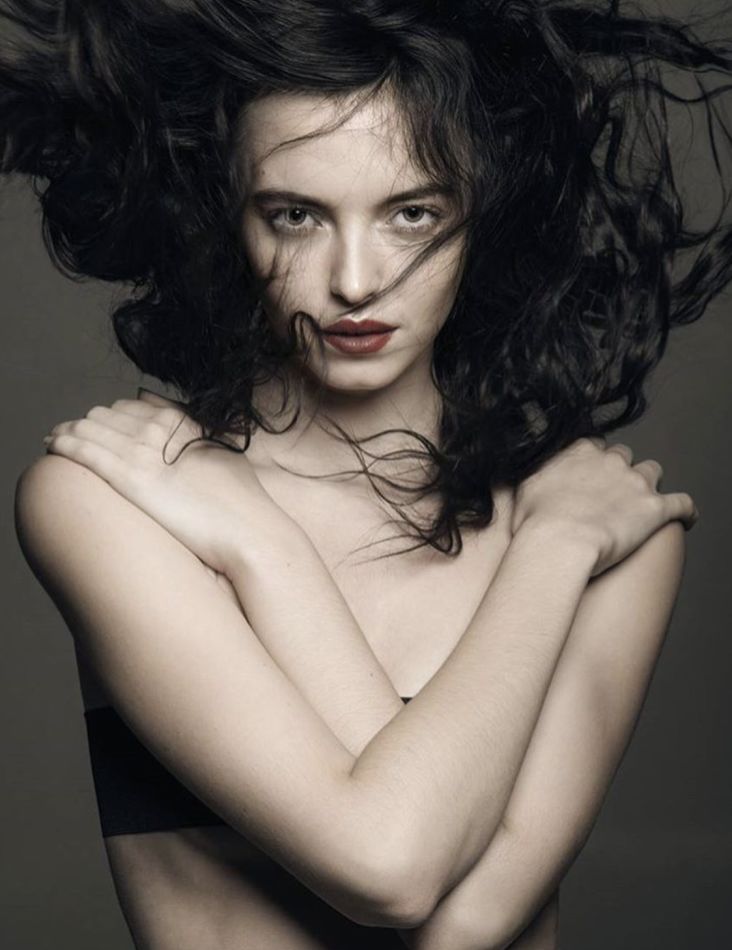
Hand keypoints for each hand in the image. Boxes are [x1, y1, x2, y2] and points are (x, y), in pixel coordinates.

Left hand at [43, 389, 282, 575]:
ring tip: (56, 437)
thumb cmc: (242, 502)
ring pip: (91, 428)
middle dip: (91, 422)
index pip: (137, 405)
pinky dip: (65, 444)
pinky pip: (86, 452)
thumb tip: (176, 414)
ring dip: (70, 429)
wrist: (249, 531)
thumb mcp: (225, 454)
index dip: (117, 414)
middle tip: (75, 432)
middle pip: (110, 414)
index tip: (106, 425)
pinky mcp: (131, 479)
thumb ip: (197, 432)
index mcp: (185, 422)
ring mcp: (145, 452)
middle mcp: (162, 429)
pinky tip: (53, 445)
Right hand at [512, 437, 697, 576]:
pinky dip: (686, 510)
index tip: (587, 475)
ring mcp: (635, 483)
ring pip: (652, 472)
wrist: (559, 543)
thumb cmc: (534, 524)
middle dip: (620, 471)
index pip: (592, 445)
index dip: (591, 461)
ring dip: (649, 484)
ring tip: (645, 501)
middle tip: (611, 493)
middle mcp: (610, 460)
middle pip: (623, 456)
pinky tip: (686, 518)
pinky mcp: (656, 508)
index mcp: (578, 452)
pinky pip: (682, 503)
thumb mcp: (518, 492)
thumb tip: (505, 475)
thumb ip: (524, 478)